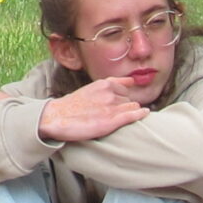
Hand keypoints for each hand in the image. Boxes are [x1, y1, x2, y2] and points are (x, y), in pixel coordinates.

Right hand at [35, 78, 149, 142]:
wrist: (57, 117)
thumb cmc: (72, 105)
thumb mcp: (90, 88)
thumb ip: (109, 84)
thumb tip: (130, 81)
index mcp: (104, 83)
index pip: (125, 87)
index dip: (123, 96)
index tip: (122, 100)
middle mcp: (110, 93)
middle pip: (129, 98)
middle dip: (125, 104)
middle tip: (115, 112)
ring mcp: (112, 106)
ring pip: (133, 106)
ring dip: (130, 111)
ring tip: (121, 117)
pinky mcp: (112, 121)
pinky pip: (133, 114)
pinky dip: (140, 114)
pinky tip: (145, 114)